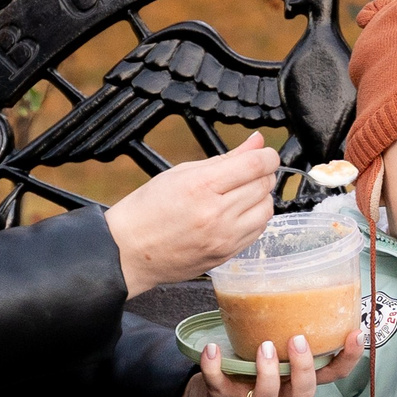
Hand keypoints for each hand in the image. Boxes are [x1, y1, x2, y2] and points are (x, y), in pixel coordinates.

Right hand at [106, 133, 279, 295]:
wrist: (128, 251)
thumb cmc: (147, 210)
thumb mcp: (181, 173)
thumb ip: (224, 158)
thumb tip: (255, 142)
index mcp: (201, 187)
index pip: (255, 165)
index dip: (267, 155)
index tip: (265, 154)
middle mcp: (216, 214)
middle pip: (263, 186)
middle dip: (263, 174)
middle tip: (249, 172)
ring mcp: (223, 238)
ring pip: (266, 210)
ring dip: (261, 197)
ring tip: (241, 194)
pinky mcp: (226, 254)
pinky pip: (258, 231)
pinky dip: (255, 218)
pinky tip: (237, 213)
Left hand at [175, 332, 362, 396]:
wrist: (218, 393)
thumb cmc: (256, 364)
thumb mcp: (278, 348)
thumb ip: (291, 326)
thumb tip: (302, 276)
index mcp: (300, 379)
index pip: (332, 374)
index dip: (348, 358)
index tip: (355, 333)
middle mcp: (283, 393)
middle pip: (304, 392)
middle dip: (303, 368)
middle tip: (297, 340)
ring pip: (268, 396)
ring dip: (267, 372)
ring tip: (263, 345)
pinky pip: (220, 386)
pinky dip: (215, 368)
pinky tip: (213, 349)